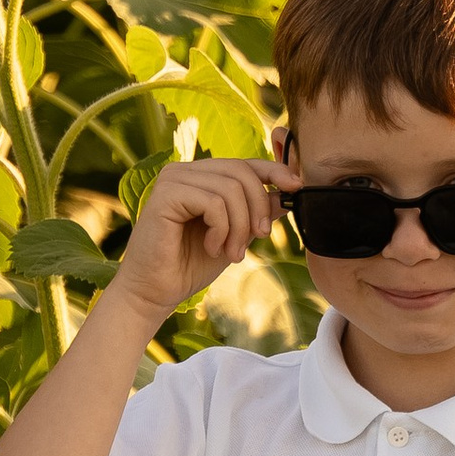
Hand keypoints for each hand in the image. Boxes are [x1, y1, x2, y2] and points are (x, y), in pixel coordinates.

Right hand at [111, 153, 299, 320]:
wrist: (157, 292)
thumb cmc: (191, 264)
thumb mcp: (235, 234)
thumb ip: (255, 212)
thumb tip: (288, 193)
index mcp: (199, 176)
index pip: (243, 163)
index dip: (273, 171)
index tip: (297, 187)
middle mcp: (184, 171)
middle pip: (241, 172)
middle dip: (257, 208)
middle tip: (258, 238)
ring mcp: (173, 179)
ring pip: (230, 188)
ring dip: (239, 226)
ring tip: (231, 252)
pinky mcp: (165, 194)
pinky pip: (213, 202)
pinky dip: (222, 228)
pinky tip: (211, 246)